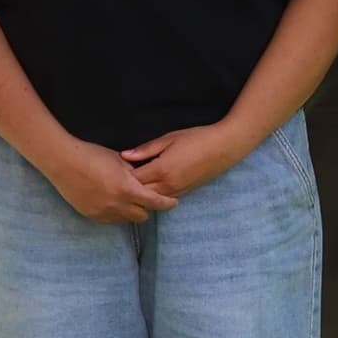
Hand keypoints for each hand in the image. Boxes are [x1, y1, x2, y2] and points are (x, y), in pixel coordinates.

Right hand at [44, 137, 171, 223]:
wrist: (63, 162)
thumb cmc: (92, 155)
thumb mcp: (120, 160)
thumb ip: (136, 172)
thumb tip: (148, 178)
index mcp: (127, 189)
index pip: (155, 202)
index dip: (167, 203)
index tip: (173, 202)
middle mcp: (117, 205)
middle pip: (143, 215)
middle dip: (148, 207)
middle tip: (147, 198)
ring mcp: (103, 212)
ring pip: (127, 219)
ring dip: (131, 211)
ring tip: (128, 199)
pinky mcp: (92, 215)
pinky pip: (111, 220)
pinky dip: (116, 213)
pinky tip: (113, 202)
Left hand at [124, 122, 254, 202]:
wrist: (224, 147)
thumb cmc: (197, 138)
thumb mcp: (169, 139)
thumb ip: (146, 149)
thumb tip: (124, 155)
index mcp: (161, 170)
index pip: (133, 179)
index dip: (121, 175)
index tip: (113, 169)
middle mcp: (168, 185)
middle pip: (140, 193)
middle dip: (129, 188)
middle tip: (118, 180)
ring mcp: (177, 191)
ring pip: (151, 200)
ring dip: (141, 194)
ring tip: (131, 185)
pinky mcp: (184, 193)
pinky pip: (163, 199)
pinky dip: (153, 195)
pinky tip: (148, 188)